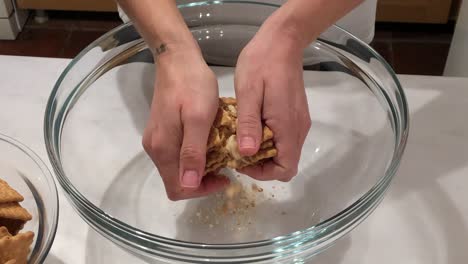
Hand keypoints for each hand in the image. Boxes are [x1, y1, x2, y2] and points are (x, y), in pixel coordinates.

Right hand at [142, 47, 228, 200]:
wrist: (177, 59)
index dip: (201, 190)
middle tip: (225, 164)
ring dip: (199, 168)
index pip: (178, 189)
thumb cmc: (192, 85)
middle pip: (177, 181)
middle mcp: (155, 149)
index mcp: (163, 149)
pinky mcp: (161, 130)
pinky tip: (209, 142)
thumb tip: (188, 185)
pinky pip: (177, 154)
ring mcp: (156, 140)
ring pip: (178, 168)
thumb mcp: (199, 118)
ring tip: (220, 153)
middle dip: (202, 180)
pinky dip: (194, 155)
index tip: (224, 177)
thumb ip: (193, 152)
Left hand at [234, 22, 310, 181]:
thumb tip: (247, 153)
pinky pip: (285, 138)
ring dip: (264, 153)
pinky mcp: (295, 114)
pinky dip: (269, 141)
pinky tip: (252, 126)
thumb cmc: (262, 63)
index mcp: (287, 126)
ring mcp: (299, 121)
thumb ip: (248, 123)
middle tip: (238, 149)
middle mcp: (298, 128)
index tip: (243, 161)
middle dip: (261, 165)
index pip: (285, 169)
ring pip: (285, 152)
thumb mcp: (248, 92)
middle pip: (286, 163)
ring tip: (242, 138)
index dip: (264, 173)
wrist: (282, 41)